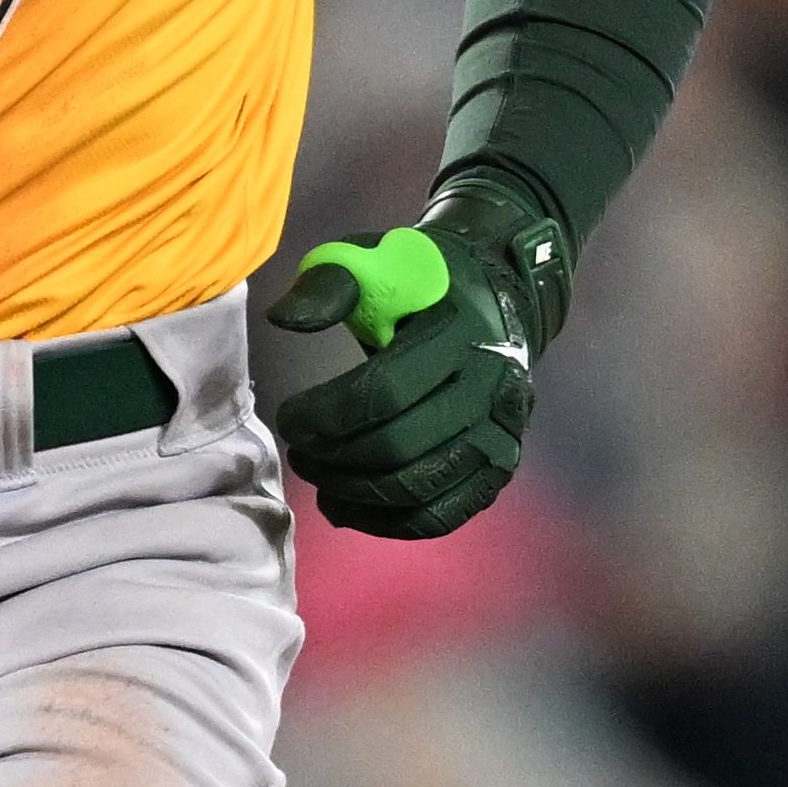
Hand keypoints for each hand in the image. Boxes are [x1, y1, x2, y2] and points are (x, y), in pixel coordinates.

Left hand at [265, 166, 571, 540]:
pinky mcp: (498, 471)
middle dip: (333, 459)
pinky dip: (386, 523)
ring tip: (317, 476)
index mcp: (461, 334)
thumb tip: (285, 320)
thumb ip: (328, 285)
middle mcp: (493, 390)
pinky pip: (440, 516)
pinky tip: (347, 506)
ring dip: (353, 494)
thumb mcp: (373, 263)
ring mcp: (502, 436)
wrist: (493, 303)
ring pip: (417, 489)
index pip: (385, 392)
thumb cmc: (418, 288)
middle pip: (399, 448)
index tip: (288, 417)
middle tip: (299, 452)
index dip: (325, 415)